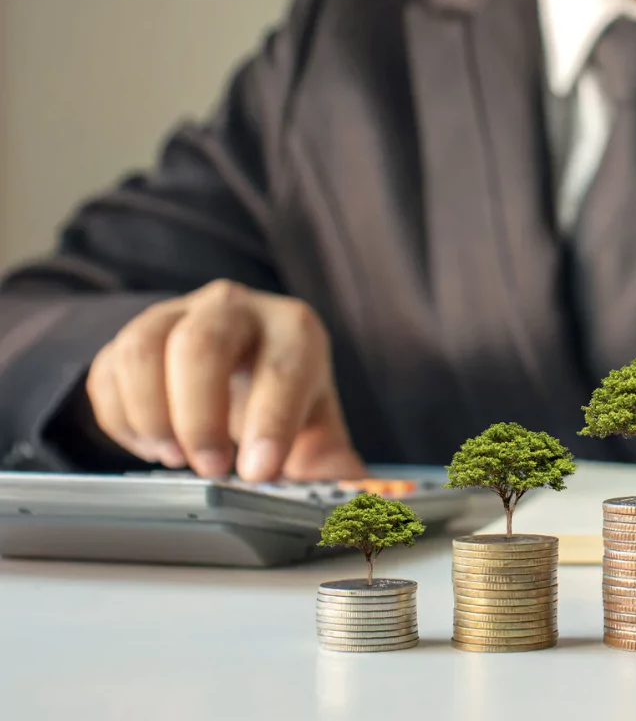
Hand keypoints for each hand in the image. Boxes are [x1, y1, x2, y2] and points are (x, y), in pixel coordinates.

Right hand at [86, 280, 365, 480]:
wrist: (236, 362)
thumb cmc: (280, 393)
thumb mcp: (314, 422)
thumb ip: (332, 462)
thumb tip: (354, 501)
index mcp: (292, 328)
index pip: (283, 367)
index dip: (271, 422)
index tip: (260, 473)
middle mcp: (233, 307)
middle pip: (201, 345)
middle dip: (200, 416)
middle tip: (209, 470)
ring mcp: (174, 314)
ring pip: (142, 350)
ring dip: (152, 416)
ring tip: (175, 459)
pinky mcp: (128, 337)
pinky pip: (107, 373)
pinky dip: (123, 420)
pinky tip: (152, 446)